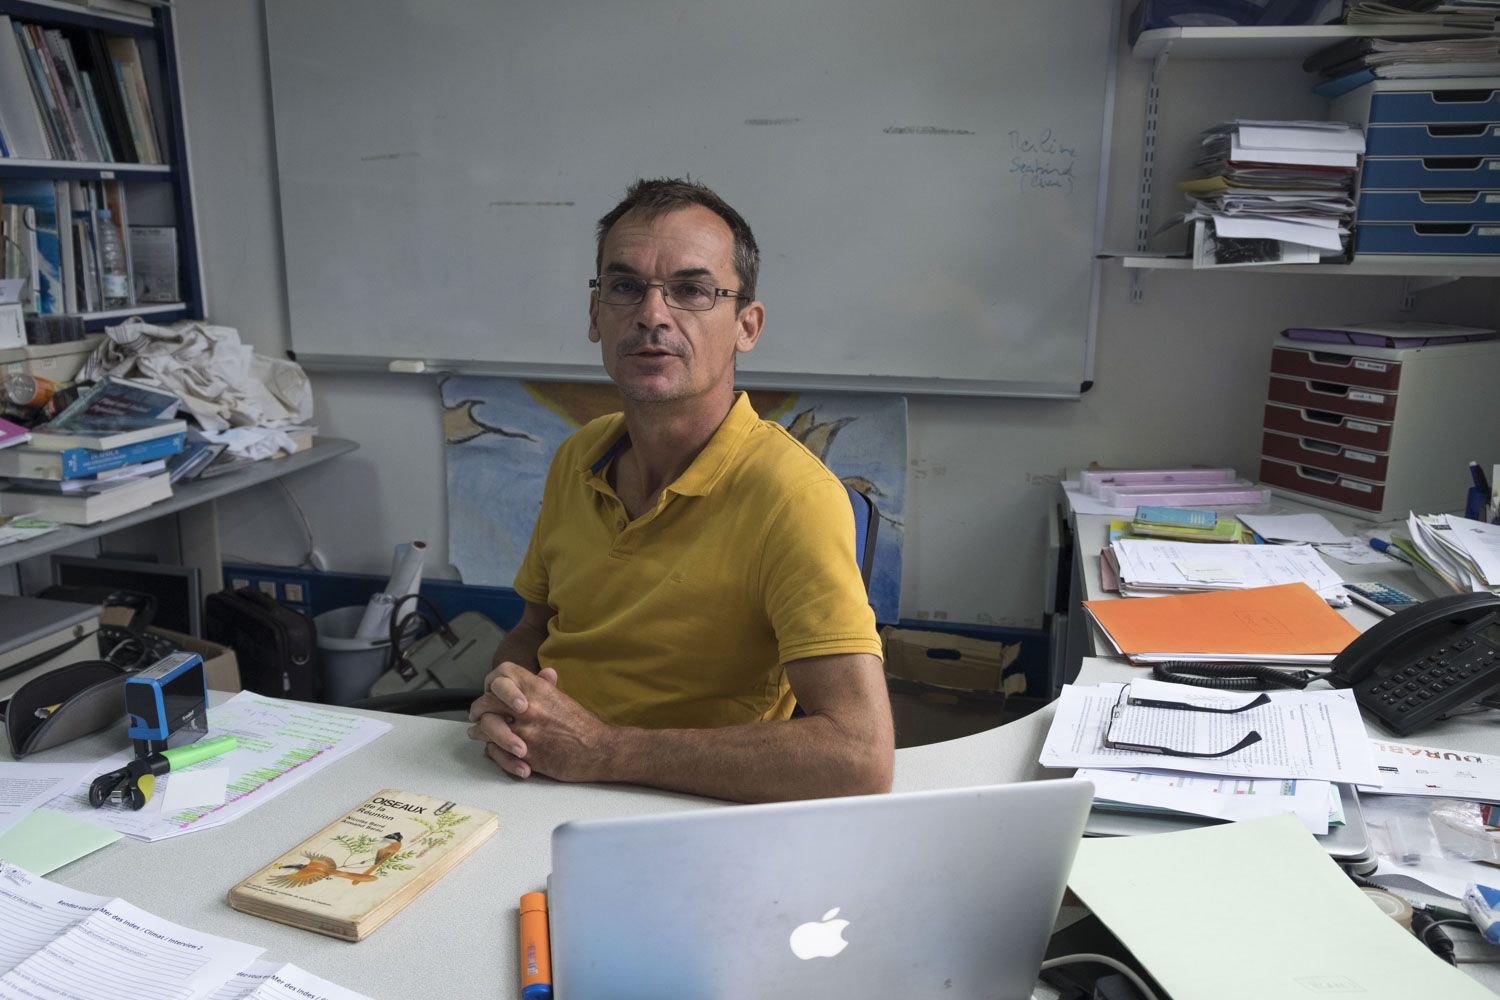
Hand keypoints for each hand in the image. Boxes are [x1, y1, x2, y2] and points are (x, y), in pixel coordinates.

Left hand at [467, 662, 613, 781]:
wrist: (599, 749)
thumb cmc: (581, 725)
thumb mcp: (562, 698)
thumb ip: (546, 686)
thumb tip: (544, 673)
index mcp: (539, 689)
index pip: (502, 674)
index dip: (492, 682)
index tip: (490, 691)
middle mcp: (529, 706)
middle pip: (486, 702)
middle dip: (478, 709)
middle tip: (477, 714)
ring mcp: (525, 731)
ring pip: (486, 727)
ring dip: (479, 731)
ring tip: (476, 732)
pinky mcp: (524, 754)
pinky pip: (495, 750)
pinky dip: (491, 750)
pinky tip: (491, 748)